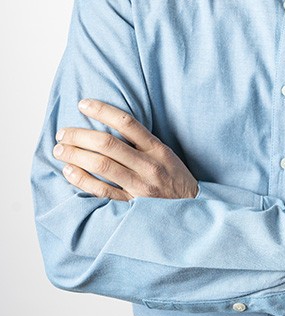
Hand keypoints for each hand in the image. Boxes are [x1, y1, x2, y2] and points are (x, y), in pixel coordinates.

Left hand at [53, 99, 198, 201]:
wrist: (194, 211)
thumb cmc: (176, 180)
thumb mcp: (167, 155)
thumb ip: (143, 143)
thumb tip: (110, 127)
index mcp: (158, 149)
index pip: (127, 122)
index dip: (102, 110)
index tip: (83, 104)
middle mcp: (148, 165)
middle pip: (108, 144)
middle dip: (80, 135)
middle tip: (63, 132)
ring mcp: (140, 186)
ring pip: (102, 165)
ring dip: (76, 155)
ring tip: (60, 149)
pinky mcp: (132, 205)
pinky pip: (102, 191)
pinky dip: (82, 180)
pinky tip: (69, 171)